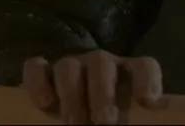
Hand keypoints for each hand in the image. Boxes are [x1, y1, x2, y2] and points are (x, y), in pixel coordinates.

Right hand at [21, 50, 163, 124]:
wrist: (74, 111)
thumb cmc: (105, 116)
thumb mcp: (124, 118)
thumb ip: (132, 120)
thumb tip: (129, 125)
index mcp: (128, 74)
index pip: (144, 67)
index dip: (148, 80)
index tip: (148, 101)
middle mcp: (101, 65)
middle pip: (102, 64)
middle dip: (102, 92)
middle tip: (104, 120)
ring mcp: (72, 66)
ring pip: (68, 67)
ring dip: (70, 93)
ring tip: (74, 122)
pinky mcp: (43, 72)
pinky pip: (36, 67)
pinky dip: (38, 83)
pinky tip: (45, 103)